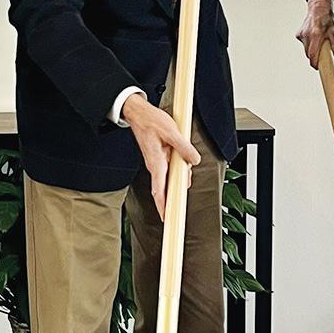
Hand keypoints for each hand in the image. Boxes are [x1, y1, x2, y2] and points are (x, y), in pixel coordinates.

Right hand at [123, 92, 200, 209]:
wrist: (139, 113)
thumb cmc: (151, 121)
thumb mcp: (172, 132)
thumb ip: (184, 147)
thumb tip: (194, 160)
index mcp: (156, 162)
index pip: (158, 190)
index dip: (162, 206)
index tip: (166, 218)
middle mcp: (154, 165)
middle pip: (162, 190)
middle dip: (169, 203)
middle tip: (175, 215)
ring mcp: (156, 163)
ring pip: (166, 180)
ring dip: (175, 186)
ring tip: (183, 189)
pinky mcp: (158, 158)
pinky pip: (167, 171)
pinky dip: (175, 175)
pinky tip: (184, 173)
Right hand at [297, 0, 333, 66]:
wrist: (318, 8)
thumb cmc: (326, 18)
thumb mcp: (333, 32)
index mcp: (316, 35)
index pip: (312, 54)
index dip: (314, 63)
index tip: (316, 67)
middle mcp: (307, 35)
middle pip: (308, 54)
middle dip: (314, 57)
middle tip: (321, 55)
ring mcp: (302, 34)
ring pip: (305, 49)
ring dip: (311, 50)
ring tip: (318, 42)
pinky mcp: (299, 34)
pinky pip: (303, 43)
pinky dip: (308, 44)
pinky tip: (313, 37)